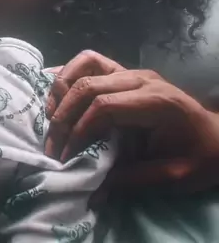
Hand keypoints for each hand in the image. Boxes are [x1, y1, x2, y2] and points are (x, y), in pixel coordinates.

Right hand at [44, 50, 218, 197]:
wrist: (216, 135)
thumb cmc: (198, 156)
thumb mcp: (173, 176)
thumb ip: (131, 180)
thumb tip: (91, 193)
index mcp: (157, 102)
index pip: (104, 107)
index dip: (79, 130)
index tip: (67, 155)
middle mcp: (142, 78)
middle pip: (89, 86)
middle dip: (64, 115)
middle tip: (52, 143)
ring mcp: (132, 70)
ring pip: (85, 65)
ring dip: (62, 88)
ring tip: (52, 115)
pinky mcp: (125, 70)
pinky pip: (91, 61)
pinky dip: (69, 72)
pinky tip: (57, 89)